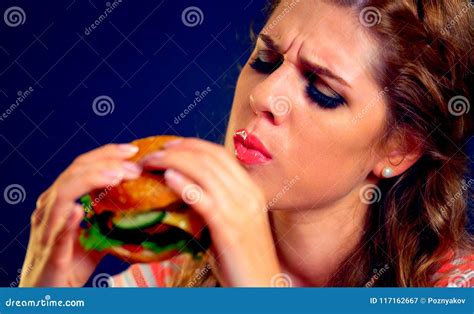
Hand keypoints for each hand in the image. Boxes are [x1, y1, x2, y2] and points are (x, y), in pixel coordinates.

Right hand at [20, 144, 141, 286]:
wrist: (45, 295)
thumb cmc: (70, 263)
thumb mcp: (96, 236)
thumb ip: (112, 220)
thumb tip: (147, 209)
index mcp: (61, 201)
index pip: (82, 168)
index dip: (106, 154)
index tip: (132, 150)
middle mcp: (50, 210)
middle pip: (74, 174)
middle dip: (105, 164)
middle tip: (134, 165)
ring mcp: (46, 231)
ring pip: (62, 197)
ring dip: (90, 182)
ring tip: (116, 177)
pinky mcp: (48, 256)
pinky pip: (55, 236)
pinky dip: (66, 223)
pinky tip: (78, 211)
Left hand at [141, 138, 280, 286]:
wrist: (260, 286)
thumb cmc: (243, 258)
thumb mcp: (235, 223)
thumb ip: (218, 203)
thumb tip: (186, 189)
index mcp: (251, 190)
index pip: (220, 154)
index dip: (193, 144)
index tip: (171, 145)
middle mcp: (248, 194)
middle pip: (210, 157)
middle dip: (178, 148)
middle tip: (154, 150)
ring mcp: (240, 210)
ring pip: (204, 171)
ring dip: (173, 161)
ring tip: (152, 161)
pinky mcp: (229, 228)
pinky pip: (203, 199)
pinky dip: (184, 185)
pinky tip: (167, 178)